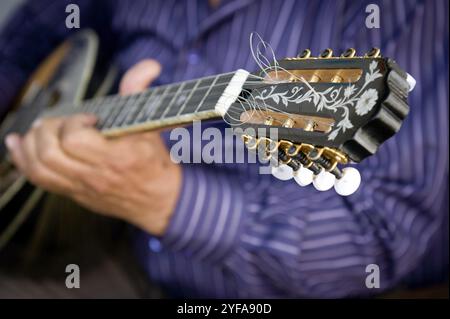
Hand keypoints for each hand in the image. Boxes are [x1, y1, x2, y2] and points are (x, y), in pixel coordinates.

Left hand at [5, 59, 180, 235]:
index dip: (74, 122)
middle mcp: (97, 176)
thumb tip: (149, 65)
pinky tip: (18, 144)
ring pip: (39, 168)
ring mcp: (83, 188)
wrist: (160, 200)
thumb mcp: (152, 127)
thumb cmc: (155, 164)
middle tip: (62, 122)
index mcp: (118, 158)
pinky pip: (38, 180)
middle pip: (49, 153)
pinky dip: (22, 160)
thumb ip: (141, 94)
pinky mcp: (75, 194)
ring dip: (31, 143)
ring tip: (40, 130)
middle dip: (47, 129)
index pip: (75, 140)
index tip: (89, 118)